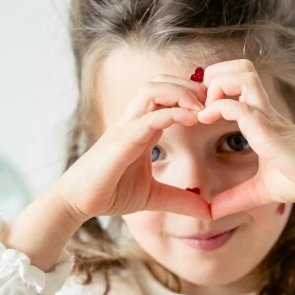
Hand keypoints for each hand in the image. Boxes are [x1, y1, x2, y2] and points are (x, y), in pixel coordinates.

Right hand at [58, 78, 210, 222]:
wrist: (78, 202)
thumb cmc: (110, 193)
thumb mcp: (155, 197)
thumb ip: (180, 200)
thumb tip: (207, 211)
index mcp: (143, 128)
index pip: (167, 96)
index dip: (192, 96)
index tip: (216, 109)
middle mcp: (133, 121)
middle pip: (160, 82)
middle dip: (190, 86)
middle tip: (214, 102)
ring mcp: (125, 127)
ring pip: (152, 89)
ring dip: (181, 92)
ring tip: (203, 107)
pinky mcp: (120, 141)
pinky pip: (148, 117)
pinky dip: (171, 113)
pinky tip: (191, 119)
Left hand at [197, 60, 294, 218]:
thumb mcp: (260, 191)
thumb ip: (235, 199)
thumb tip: (211, 212)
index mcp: (262, 118)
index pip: (238, 82)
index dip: (214, 88)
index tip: (199, 111)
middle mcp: (264, 110)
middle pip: (240, 67)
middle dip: (214, 76)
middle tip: (202, 102)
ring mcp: (268, 116)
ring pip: (242, 74)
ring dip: (218, 85)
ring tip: (206, 108)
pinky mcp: (269, 129)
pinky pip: (240, 105)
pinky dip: (219, 106)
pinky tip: (206, 120)